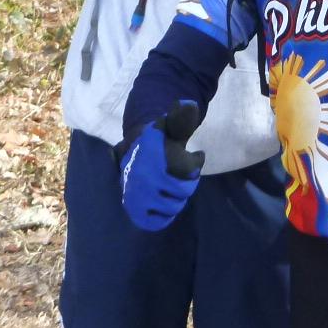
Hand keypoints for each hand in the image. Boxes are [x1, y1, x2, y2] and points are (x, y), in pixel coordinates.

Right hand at [120, 101, 204, 230]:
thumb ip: (181, 118)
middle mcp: (142, 177)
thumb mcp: (171, 126)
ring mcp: (136, 195)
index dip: (194, 164)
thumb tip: (188, 105)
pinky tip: (165, 204)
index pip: (189, 172)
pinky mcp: (133, 209)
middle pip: (182, 193)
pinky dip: (164, 217)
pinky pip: (157, 221)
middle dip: (186, 184)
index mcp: (153, 157)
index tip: (192, 155)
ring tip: (171, 185)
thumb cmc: (161, 140)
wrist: (135, 152)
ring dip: (177, 199)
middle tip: (181, 175)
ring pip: (173, 208)